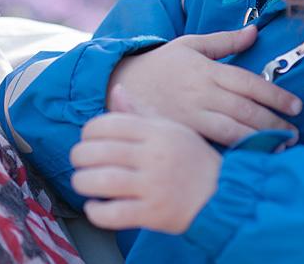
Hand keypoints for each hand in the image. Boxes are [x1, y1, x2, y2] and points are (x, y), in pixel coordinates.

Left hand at [71, 86, 221, 233]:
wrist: (226, 195)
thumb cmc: (192, 159)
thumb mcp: (169, 128)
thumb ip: (139, 111)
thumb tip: (116, 89)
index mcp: (155, 132)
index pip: (106, 124)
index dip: (88, 132)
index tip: (86, 139)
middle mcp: (153, 156)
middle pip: (99, 152)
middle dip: (79, 156)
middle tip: (77, 161)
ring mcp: (154, 186)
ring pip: (103, 181)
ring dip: (83, 182)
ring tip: (81, 182)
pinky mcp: (155, 214)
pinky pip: (116, 214)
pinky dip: (97, 212)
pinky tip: (94, 207)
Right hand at [107, 25, 301, 145]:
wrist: (121, 82)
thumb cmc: (159, 64)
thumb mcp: (189, 45)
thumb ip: (224, 41)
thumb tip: (255, 31)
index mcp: (205, 69)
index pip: (248, 82)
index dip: (275, 95)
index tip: (295, 106)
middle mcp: (200, 92)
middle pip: (246, 109)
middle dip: (274, 122)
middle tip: (294, 131)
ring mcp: (190, 114)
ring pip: (233, 130)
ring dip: (261, 139)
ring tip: (280, 145)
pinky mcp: (181, 131)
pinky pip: (212, 143)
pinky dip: (234, 149)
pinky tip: (249, 152)